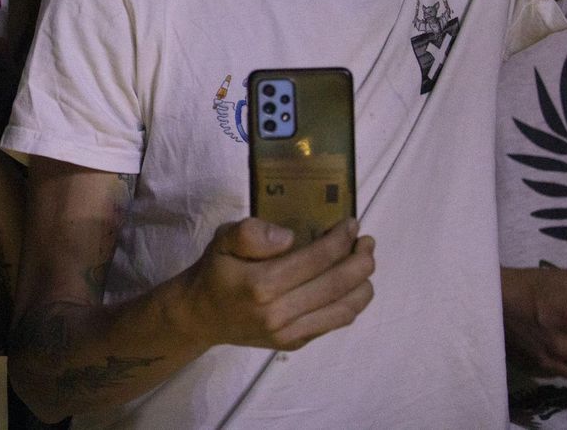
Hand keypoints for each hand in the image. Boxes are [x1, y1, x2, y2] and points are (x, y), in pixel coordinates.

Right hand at [174, 217, 375, 350]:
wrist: (200, 316)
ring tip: (364, 262)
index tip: (352, 224)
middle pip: (337, 284)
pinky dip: (351, 302)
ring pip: (344, 308)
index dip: (341, 239)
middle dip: (360, 260)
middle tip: (366, 241)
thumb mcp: (222, 239)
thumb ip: (251, 233)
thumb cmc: (214, 272)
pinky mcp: (294, 343)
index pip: (316, 259)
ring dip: (363, 283)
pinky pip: (334, 322)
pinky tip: (351, 285)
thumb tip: (289, 237)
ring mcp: (289, 333)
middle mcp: (278, 313)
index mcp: (261, 284)